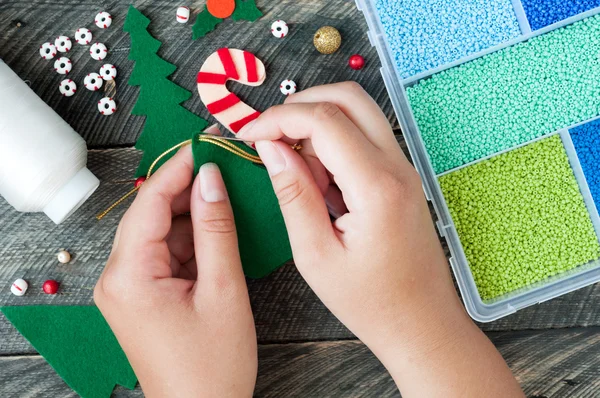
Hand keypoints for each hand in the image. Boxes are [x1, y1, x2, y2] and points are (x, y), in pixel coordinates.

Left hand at [94, 144, 256, 396]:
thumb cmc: (212, 366)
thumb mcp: (223, 291)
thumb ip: (217, 229)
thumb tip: (211, 178)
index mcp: (130, 276)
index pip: (150, 203)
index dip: (178, 168)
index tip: (205, 142)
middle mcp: (119, 278)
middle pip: (153, 215)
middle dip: (188, 188)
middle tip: (223, 162)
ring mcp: (129, 288)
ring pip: (162, 233)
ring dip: (194, 213)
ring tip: (229, 190)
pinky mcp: (144, 296)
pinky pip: (166, 254)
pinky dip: (193, 239)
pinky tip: (219, 226)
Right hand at [237, 82, 522, 396]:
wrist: (422, 324)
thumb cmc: (371, 302)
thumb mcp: (316, 255)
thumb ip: (293, 194)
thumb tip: (271, 148)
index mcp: (376, 187)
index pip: (323, 120)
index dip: (278, 119)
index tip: (248, 134)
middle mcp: (397, 167)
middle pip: (348, 98)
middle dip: (300, 105)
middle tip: (269, 135)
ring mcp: (404, 169)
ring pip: (359, 112)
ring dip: (318, 121)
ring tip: (292, 164)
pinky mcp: (401, 178)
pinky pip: (365, 138)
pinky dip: (334, 141)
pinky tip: (317, 179)